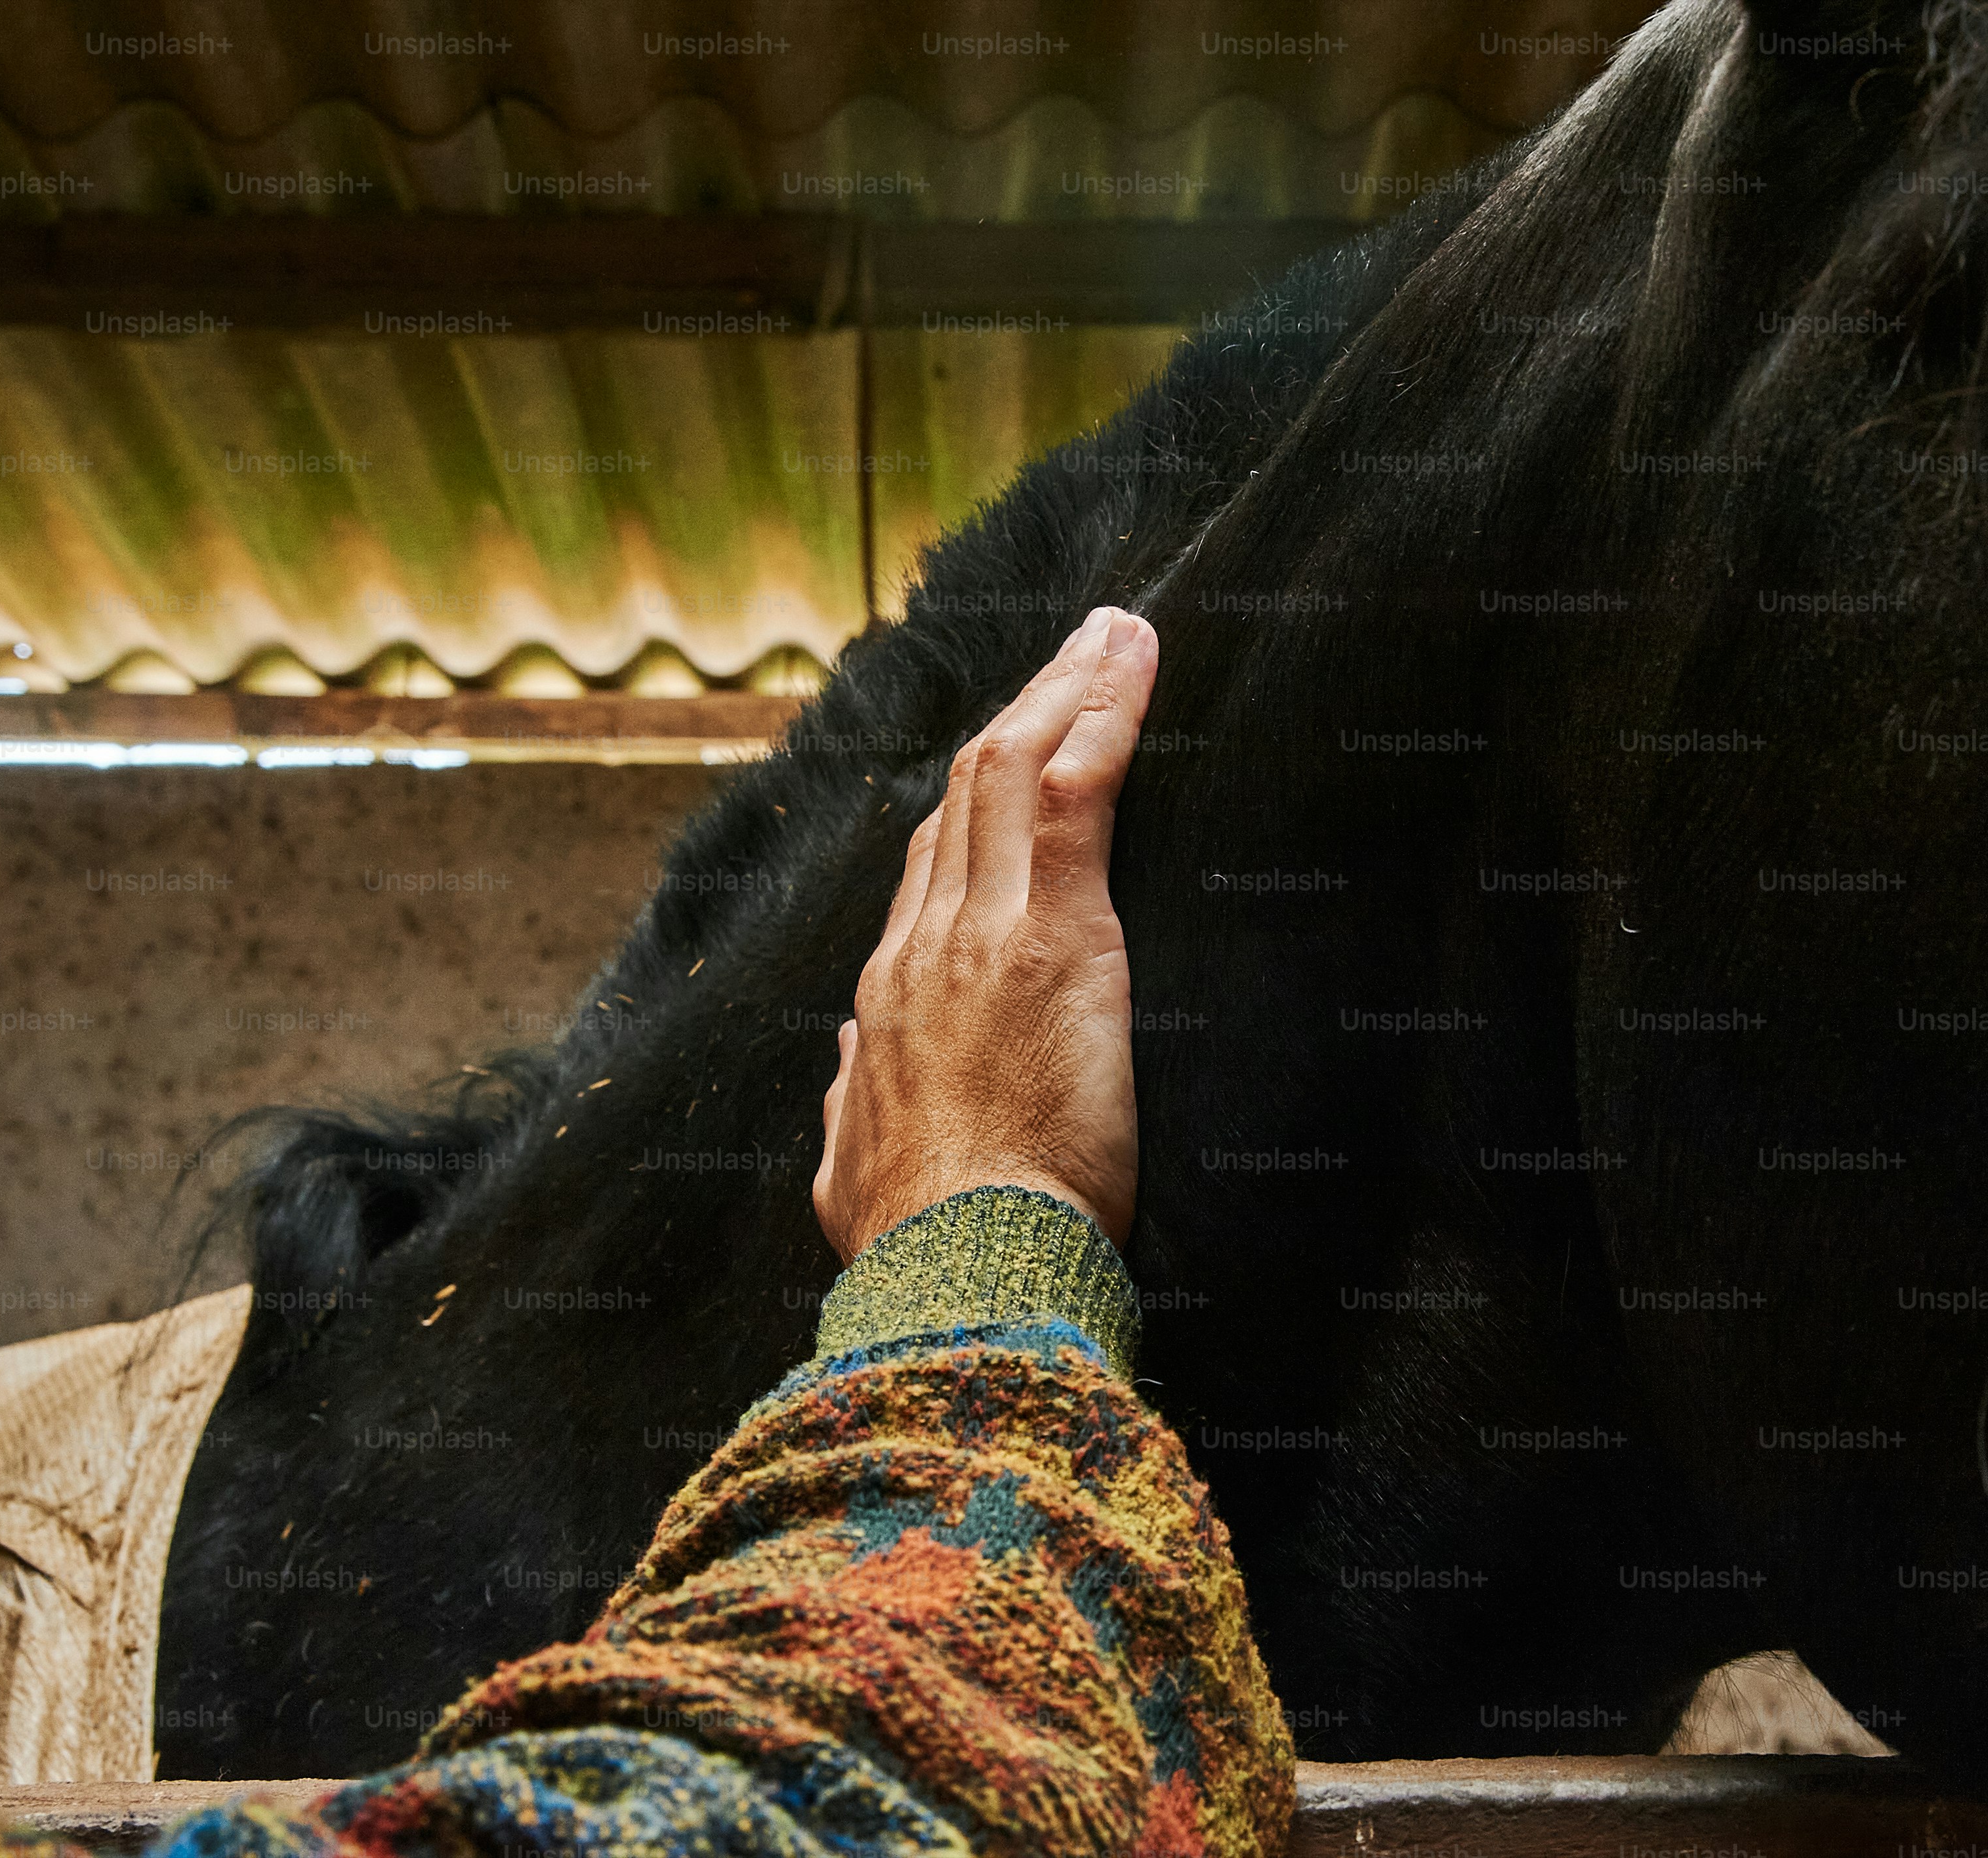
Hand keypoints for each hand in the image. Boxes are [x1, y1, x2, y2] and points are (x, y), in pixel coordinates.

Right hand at [812, 606, 1159, 1261]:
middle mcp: (925, 947)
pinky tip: (1137, 659)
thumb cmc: (926, 1251)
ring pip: (1017, 768)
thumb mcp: (855, 1175)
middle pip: (970, 792)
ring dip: (1071, 688)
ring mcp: (986, 930)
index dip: (971, 801)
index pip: (930, 868)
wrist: (966, 1276)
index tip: (1008, 750)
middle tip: (1077, 649)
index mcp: (887, 1004)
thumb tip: (850, 1067)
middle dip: (1025, 709)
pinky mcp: (1057, 934)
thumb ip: (852, 1108)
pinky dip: (1107, 713)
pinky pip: (1078, 791)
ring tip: (1118, 631)